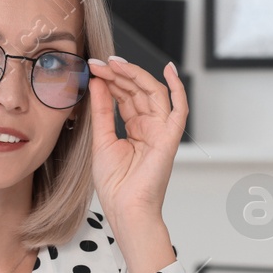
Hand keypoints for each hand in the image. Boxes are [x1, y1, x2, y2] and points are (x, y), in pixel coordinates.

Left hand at [86, 55, 186, 232]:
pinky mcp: (170, 138)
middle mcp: (150, 127)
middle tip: (100, 62)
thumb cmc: (115, 185)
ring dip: (135, 75)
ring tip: (114, 64)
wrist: (125, 209)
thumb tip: (98, 82)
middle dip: (119, 74)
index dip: (111, 80)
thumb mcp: (101, 140)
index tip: (93, 67)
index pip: (126, 96)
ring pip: (153, 93)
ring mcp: (161, 131)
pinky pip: (179, 109)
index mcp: (135, 130)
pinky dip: (177, 88)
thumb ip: (102, 110)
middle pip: (138, 91)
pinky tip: (169, 70)